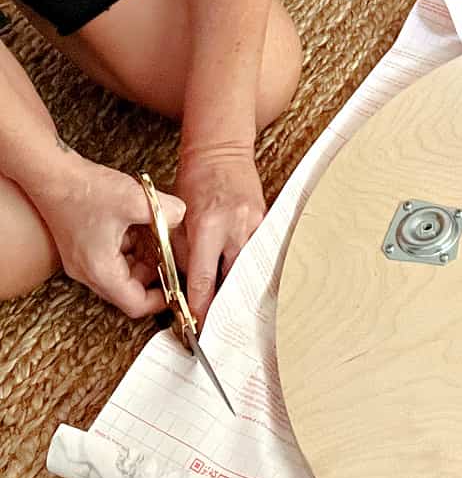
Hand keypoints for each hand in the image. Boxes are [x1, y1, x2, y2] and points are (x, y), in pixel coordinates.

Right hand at [32, 154, 185, 317]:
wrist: (52, 175)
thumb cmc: (84, 190)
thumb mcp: (137, 200)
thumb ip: (167, 212)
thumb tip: (182, 217)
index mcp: (101, 270)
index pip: (134, 304)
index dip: (160, 299)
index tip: (176, 288)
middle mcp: (88, 271)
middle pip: (128, 289)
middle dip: (154, 274)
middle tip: (170, 256)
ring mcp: (83, 260)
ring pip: (121, 271)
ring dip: (143, 257)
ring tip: (158, 236)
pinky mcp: (82, 247)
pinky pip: (112, 256)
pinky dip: (130, 245)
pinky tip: (141, 225)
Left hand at [171, 146, 264, 326]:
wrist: (222, 151)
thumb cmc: (195, 180)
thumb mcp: (180, 217)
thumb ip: (183, 251)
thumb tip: (185, 283)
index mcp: (209, 224)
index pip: (204, 278)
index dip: (200, 306)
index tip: (196, 325)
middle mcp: (236, 226)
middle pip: (232, 279)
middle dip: (222, 304)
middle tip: (215, 326)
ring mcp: (256, 223)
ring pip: (247, 268)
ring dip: (237, 287)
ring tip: (231, 309)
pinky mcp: (266, 221)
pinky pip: (256, 252)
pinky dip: (248, 267)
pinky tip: (244, 280)